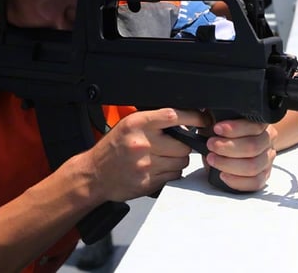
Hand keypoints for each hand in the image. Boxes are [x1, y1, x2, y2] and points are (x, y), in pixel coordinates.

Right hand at [83, 108, 210, 202]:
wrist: (93, 174)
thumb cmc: (112, 148)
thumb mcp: (129, 125)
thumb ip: (154, 121)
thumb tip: (185, 119)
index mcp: (138, 124)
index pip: (174, 116)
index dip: (194, 118)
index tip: (203, 120)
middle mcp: (143, 143)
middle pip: (183, 144)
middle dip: (183, 145)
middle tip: (173, 145)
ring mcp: (146, 164)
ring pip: (181, 161)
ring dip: (178, 159)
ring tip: (163, 158)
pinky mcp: (148, 182)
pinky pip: (174, 176)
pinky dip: (171, 172)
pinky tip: (158, 169)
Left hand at [205, 118, 277, 191]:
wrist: (235, 146)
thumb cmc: (227, 133)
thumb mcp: (223, 122)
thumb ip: (220, 119)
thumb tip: (210, 120)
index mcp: (262, 124)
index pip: (254, 126)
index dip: (235, 128)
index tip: (216, 129)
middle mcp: (268, 141)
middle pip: (253, 147)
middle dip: (228, 147)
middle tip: (211, 145)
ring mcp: (267, 160)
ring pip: (253, 166)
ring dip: (228, 164)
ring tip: (212, 159)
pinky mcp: (263, 176)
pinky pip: (255, 183)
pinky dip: (237, 181)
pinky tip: (223, 175)